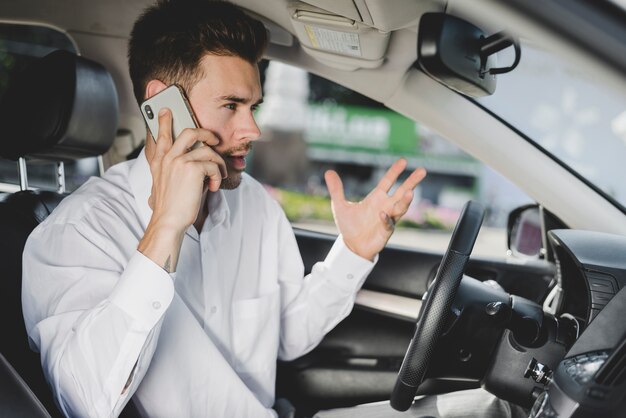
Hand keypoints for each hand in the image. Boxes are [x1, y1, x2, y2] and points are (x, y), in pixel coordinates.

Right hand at [147, 108, 226, 231]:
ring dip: (218, 164)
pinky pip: (213, 165)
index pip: (160, 136)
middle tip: (214, 139)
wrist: (168, 221)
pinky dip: (217, 176)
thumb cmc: (170, 207)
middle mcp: (167, 158)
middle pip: (189, 132)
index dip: (163, 121)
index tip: (165, 110)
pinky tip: (213, 186)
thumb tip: (191, 166)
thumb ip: (172, 171)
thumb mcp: (163, 185)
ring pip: (207, 150)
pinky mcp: (192, 168)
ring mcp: (178, 161)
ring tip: (218, 177)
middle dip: (206, 133)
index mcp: (159, 162)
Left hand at [325, 159, 425, 260]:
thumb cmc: (350, 226)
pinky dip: (386, 220)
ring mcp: (388, 219)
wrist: (351, 246)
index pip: (388, 181)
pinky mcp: (385, 232)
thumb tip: (328, 172)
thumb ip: (336, 189)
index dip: (395, 171)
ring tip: (410, 192)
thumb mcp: (340, 205)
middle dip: (411, 182)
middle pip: (402, 191)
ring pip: (401, 208)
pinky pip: (388, 224)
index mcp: (376, 198)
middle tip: (422, 171)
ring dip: (406, 201)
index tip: (404, 161)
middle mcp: (385, 206)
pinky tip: (382, 214)